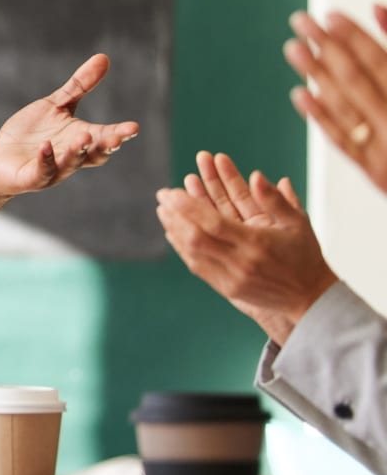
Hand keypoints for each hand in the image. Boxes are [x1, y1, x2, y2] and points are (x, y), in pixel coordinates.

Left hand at [0, 54, 141, 194]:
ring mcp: (53, 169)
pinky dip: (46, 160)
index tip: (134, 127)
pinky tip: (46, 146)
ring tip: (83, 136)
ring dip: (77, 151)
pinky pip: (42, 170)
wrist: (1, 158)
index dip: (119, 134)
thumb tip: (103, 58)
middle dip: (106, 146)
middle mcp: (72, 157)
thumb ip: (79, 86)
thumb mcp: (57, 105)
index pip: (105, 137)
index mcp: (81, 138)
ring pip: (70, 163)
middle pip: (94, 153)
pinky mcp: (32, 177)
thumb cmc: (34, 132)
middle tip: (117, 137)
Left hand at [156, 150, 336, 343]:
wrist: (311, 298)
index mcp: (256, 244)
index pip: (213, 223)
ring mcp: (231, 278)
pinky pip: (197, 266)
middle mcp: (240, 262)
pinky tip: (174, 232)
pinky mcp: (227, 289)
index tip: (171, 192)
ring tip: (163, 210)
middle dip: (175, 215)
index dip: (188, 206)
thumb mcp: (298, 224)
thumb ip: (276, 200)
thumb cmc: (305, 256)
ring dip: (174, 229)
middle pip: (195, 238)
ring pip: (192, 252)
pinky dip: (183, 248)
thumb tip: (256, 175)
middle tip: (162, 195)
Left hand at [287, 8, 386, 195]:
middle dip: (327, 48)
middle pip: (358, 81)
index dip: (356, 37)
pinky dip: (321, 117)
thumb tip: (377, 8)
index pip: (384, 64)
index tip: (331, 15)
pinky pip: (343, 142)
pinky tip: (301, 94)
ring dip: (316, 76)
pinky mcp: (376, 173)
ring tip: (294, 48)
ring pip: (345, 109)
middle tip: (300, 20)